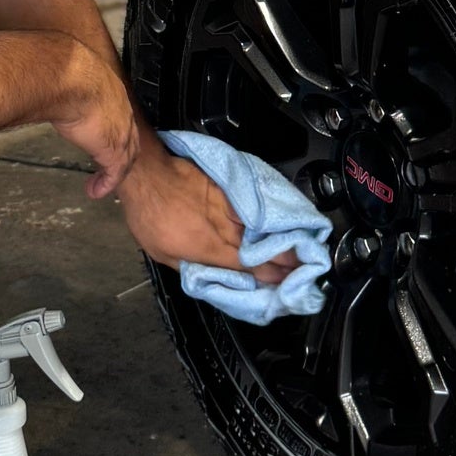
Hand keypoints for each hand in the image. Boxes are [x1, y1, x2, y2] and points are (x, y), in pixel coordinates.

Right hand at [48, 48, 147, 193]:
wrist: (70, 79)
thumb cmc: (63, 71)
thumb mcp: (68, 74)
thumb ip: (65, 81)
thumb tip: (47, 78)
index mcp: (112, 91)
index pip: (120, 114)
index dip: (114, 128)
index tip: (103, 137)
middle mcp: (123, 111)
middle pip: (130, 137)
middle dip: (122, 152)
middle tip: (110, 165)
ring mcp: (122, 132)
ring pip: (125, 156)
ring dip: (114, 171)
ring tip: (102, 182)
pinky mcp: (114, 151)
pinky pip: (115, 173)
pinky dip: (106, 184)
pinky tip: (95, 191)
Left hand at [113, 133, 298, 281]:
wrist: (149, 173)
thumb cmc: (149, 213)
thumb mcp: (161, 253)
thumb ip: (190, 266)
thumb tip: (208, 275)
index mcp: (210, 249)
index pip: (249, 267)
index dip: (271, 276)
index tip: (288, 282)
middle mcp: (225, 229)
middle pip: (262, 248)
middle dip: (286, 258)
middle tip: (306, 266)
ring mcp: (228, 207)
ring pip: (262, 226)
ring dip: (283, 237)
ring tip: (303, 244)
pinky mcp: (227, 190)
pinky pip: (253, 206)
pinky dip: (268, 214)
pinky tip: (282, 217)